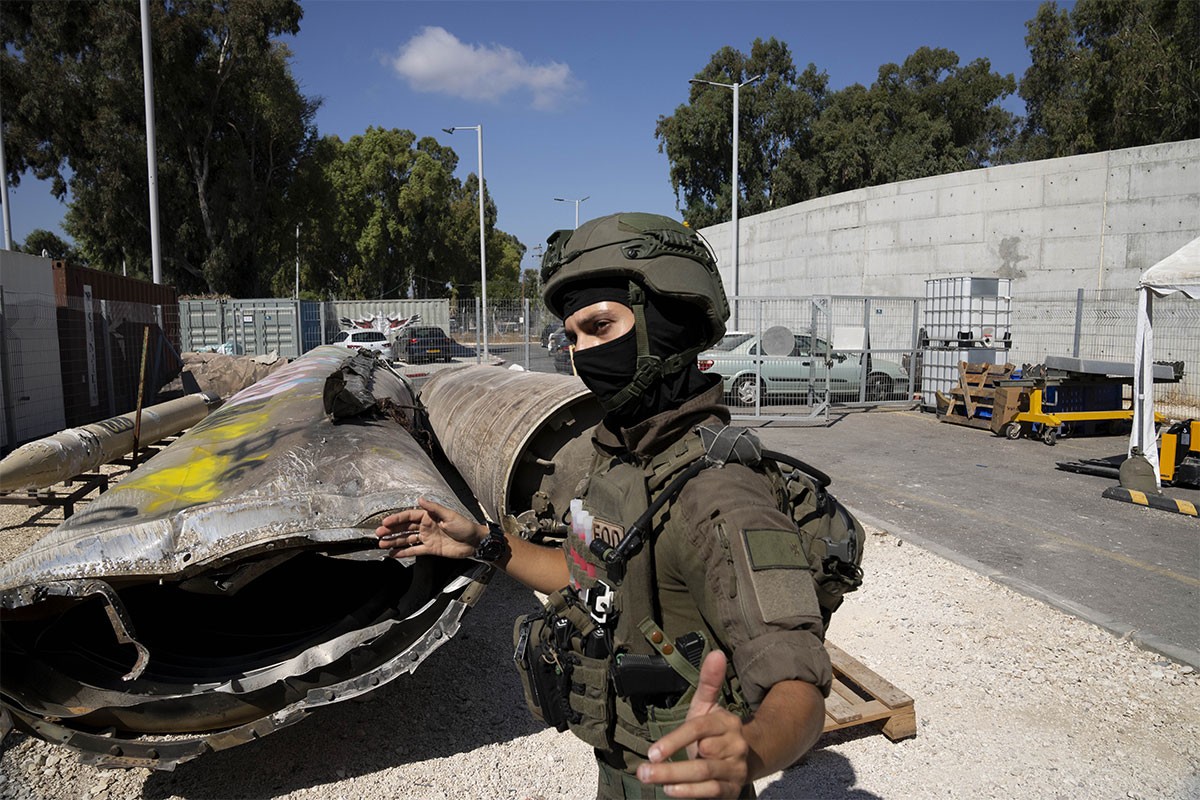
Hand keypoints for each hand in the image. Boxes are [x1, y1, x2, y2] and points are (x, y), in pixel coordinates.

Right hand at [375, 496, 482, 560]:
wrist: (475, 542)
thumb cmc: (464, 526)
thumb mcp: (449, 515)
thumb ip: (434, 508)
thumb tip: (421, 499)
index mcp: (429, 516)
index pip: (409, 516)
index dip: (396, 519)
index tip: (385, 522)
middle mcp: (426, 526)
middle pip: (405, 527)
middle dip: (391, 530)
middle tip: (378, 534)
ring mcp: (427, 538)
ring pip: (407, 539)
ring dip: (394, 541)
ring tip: (382, 544)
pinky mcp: (431, 549)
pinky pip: (414, 550)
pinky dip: (404, 552)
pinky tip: (393, 554)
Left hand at [636, 650, 749, 797]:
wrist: (746, 757)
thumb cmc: (715, 730)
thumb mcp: (708, 707)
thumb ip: (709, 682)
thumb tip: (717, 652)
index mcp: (727, 722)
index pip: (699, 729)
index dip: (675, 741)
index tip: (652, 752)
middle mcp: (736, 745)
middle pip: (701, 755)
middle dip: (670, 766)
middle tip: (643, 771)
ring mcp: (736, 768)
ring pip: (705, 774)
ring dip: (675, 779)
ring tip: (650, 780)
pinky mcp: (733, 788)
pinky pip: (712, 791)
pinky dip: (691, 792)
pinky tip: (671, 791)